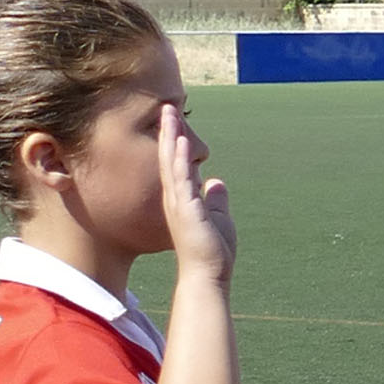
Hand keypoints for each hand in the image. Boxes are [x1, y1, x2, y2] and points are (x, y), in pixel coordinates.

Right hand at [158, 106, 234, 286]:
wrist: (206, 276)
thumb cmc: (211, 252)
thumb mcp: (217, 218)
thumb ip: (215, 199)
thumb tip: (216, 182)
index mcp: (182, 200)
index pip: (176, 165)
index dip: (174, 142)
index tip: (175, 121)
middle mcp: (175, 198)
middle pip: (169, 158)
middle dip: (168, 132)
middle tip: (166, 108)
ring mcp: (178, 203)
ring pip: (171, 163)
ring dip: (171, 137)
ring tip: (169, 113)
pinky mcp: (185, 209)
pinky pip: (181, 178)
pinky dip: (180, 158)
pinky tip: (180, 140)